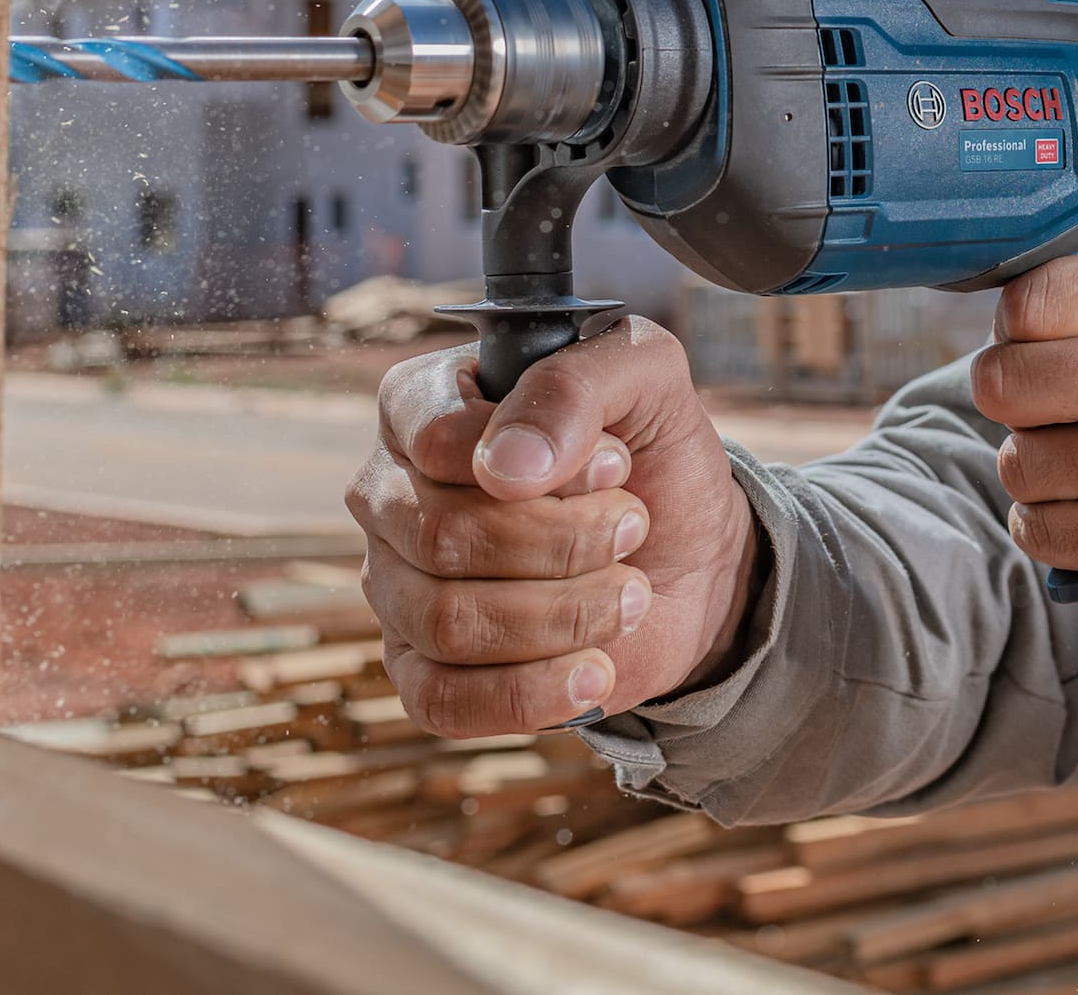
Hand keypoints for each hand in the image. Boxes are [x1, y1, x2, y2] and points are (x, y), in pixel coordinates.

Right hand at [345, 318, 759, 736]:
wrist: (688, 550)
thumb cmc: (648, 447)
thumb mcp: (642, 376)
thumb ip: (573, 385)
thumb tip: (505, 467)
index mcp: (420, 403)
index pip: (432, 437)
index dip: (535, 461)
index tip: (616, 463)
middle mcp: (390, 491)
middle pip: (440, 535)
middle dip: (563, 541)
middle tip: (635, 526)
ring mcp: (395, 584)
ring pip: (446, 621)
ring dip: (564, 614)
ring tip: (630, 592)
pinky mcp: (422, 668)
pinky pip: (442, 700)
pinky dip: (532, 693)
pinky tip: (595, 672)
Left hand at [971, 249, 1077, 610]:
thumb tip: (994, 325)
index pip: (1018, 306)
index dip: (1019, 340)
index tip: (1055, 357)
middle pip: (997, 384)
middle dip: (1018, 410)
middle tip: (1070, 420)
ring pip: (1014, 464)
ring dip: (1042, 475)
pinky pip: (1034, 529)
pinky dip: (1055, 529)